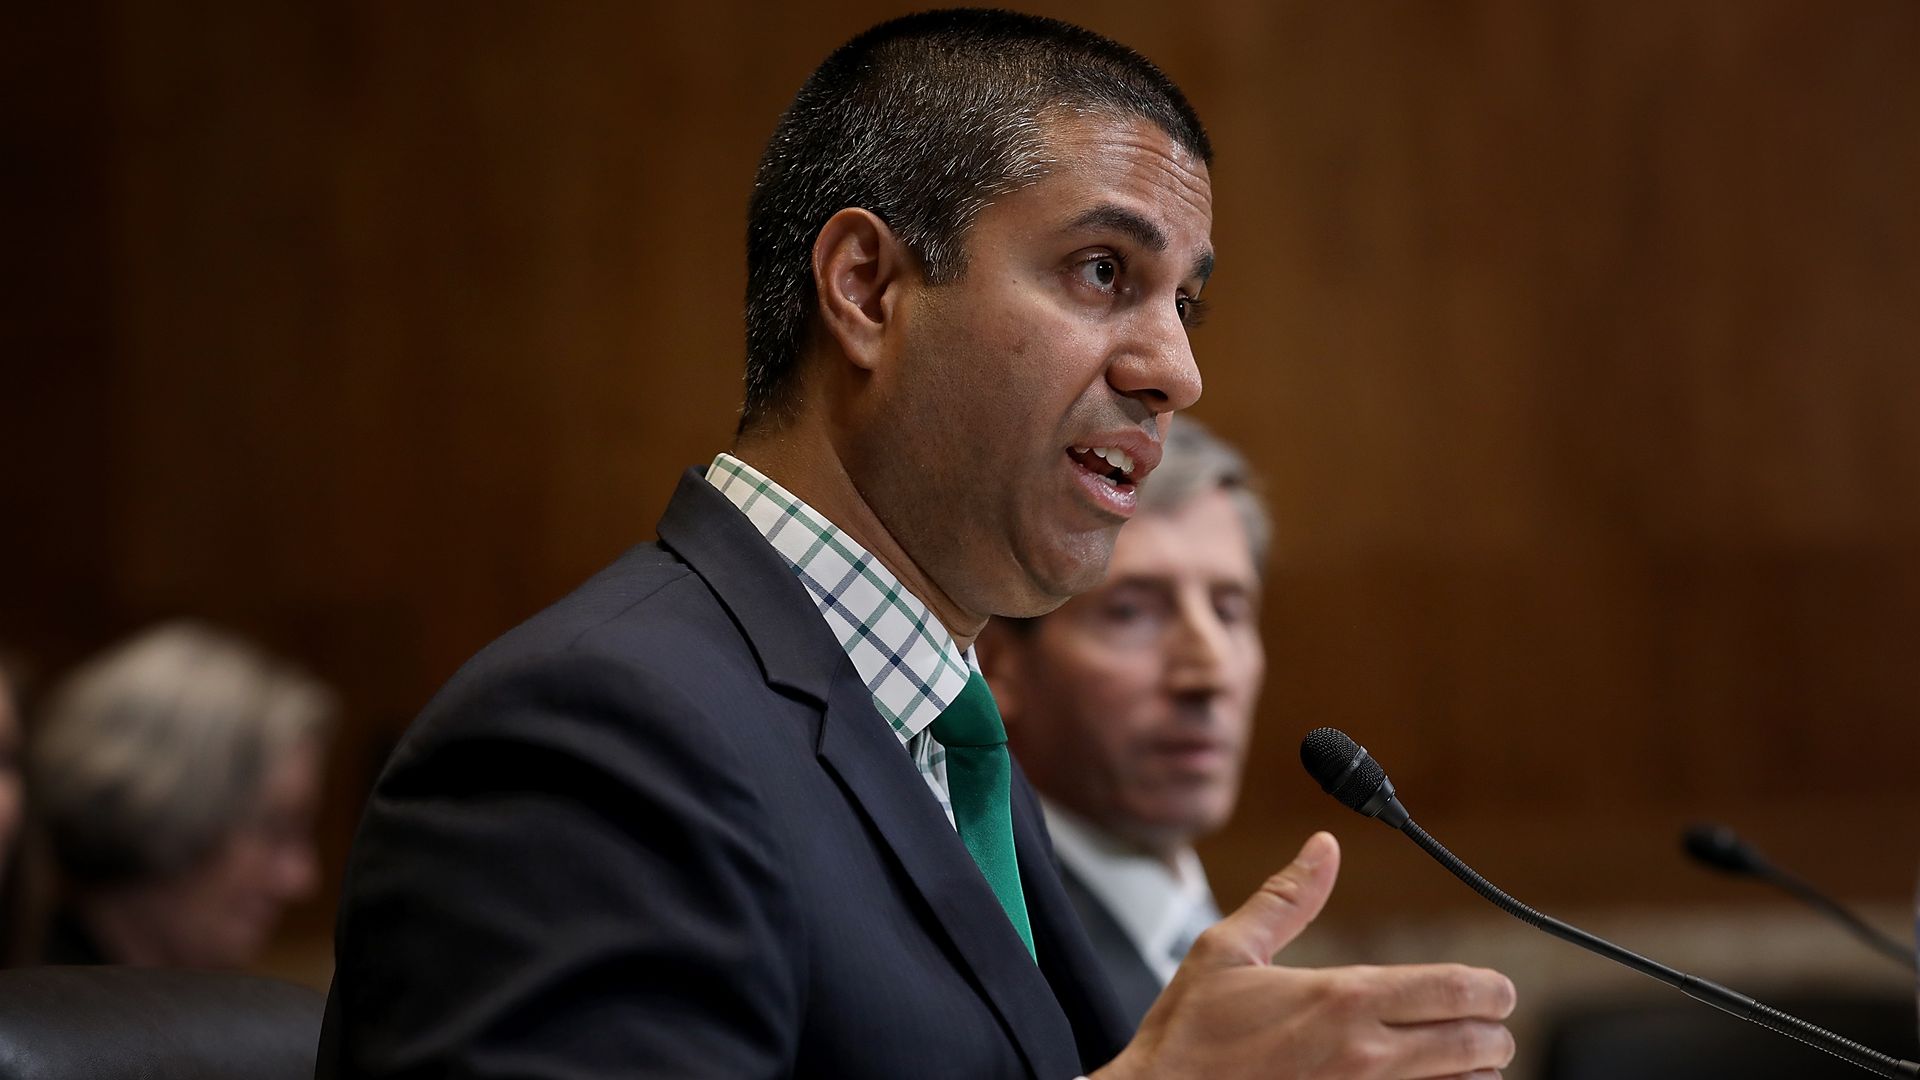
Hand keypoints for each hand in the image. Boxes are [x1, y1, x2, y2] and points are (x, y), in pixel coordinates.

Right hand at [1092, 832, 1516, 1079]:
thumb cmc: (1189, 1036)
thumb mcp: (1226, 951)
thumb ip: (1286, 899)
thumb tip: (1323, 848)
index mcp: (1342, 999)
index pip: (1455, 990)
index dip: (1489, 989)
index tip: (1493, 989)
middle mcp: (1366, 1056)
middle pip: (1478, 1043)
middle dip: (1490, 1029)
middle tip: (1484, 1022)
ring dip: (1472, 1070)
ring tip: (1460, 1057)